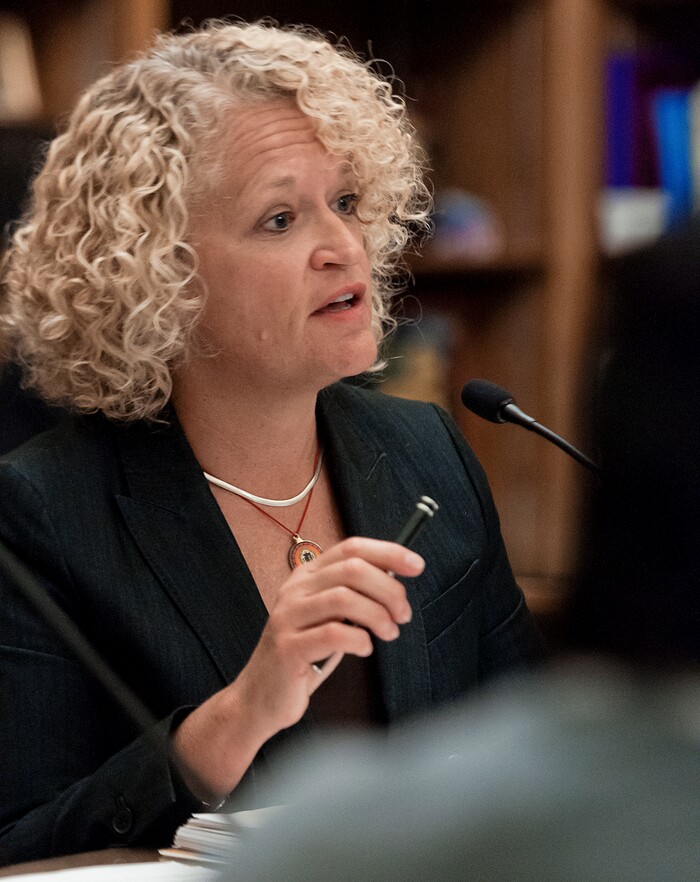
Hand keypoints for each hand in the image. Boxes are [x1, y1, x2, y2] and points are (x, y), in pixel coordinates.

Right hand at [237, 536, 423, 731]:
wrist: (262, 696)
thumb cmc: (305, 656)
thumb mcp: (330, 617)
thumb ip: (353, 596)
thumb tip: (396, 580)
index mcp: (307, 576)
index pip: (350, 549)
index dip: (387, 552)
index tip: (416, 565)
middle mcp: (295, 590)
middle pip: (352, 570)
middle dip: (389, 590)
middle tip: (403, 614)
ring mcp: (288, 617)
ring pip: (344, 598)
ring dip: (378, 615)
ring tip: (389, 632)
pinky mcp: (287, 647)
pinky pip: (333, 634)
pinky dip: (359, 640)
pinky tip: (364, 648)